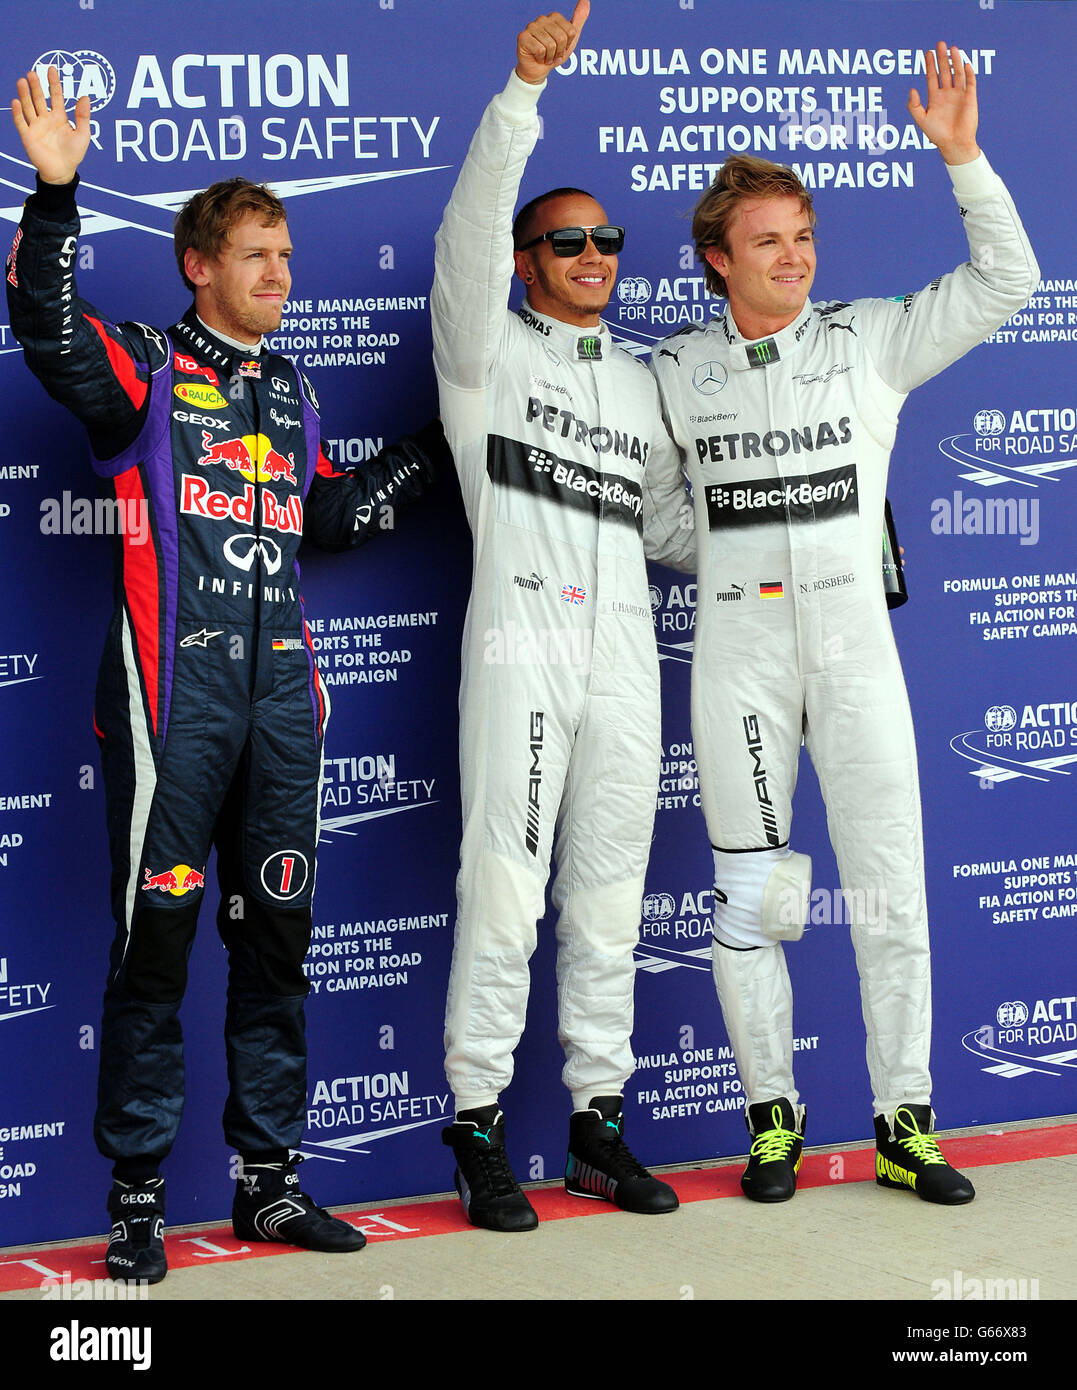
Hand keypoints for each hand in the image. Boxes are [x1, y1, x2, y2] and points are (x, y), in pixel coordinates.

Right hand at [11, 66, 90, 184]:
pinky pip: (21, 123)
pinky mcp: (28, 136)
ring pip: (28, 107)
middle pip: (39, 98)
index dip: (53, 83)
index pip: (55, 96)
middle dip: (36, 86)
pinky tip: (16, 102)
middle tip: (33, 73)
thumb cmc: (73, 154)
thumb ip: (83, 116)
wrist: (62, 172)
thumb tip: (85, 97)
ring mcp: (36, 127)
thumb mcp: (83, 135)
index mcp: (59, 117)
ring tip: (22, 81)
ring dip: (24, 94)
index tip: (51, 69)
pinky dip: (18, 113)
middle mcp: (46, 119)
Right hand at [515, 2, 589, 84]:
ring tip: (545, 56)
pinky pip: (540, 49)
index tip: (561, 48)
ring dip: (550, 57)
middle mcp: (542, 19)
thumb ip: (579, 19)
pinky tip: (537, 57)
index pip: (570, 32)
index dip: (567, 45)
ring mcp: (531, 26)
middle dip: (559, 52)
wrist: (538, 70)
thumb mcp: (571, 38)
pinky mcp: (523, 37)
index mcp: (554, 17)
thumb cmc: (554, 54)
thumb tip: (586, 0)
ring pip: (550, 44)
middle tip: (552, 54)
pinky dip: (541, 58)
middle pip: (561, 38)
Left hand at [907, 42, 979, 164]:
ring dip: (955, 61)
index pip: (932, 77)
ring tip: (952, 48)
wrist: (954, 144)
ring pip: (957, 73)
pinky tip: (965, 64)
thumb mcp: (922, 120)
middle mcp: (947, 94)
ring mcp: (959, 95)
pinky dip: (969, 73)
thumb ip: (914, 106)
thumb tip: (912, 89)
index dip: (930, 65)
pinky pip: (970, 82)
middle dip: (942, 58)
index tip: (927, 53)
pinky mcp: (970, 98)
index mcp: (935, 98)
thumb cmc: (937, 135)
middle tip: (939, 44)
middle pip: (944, 71)